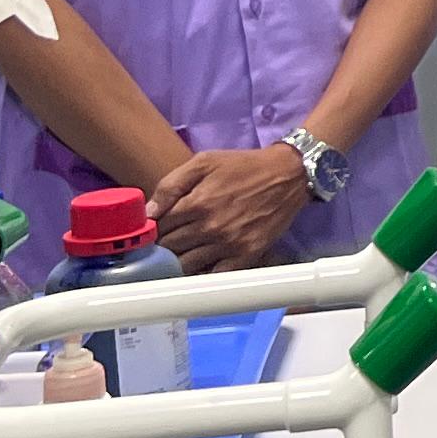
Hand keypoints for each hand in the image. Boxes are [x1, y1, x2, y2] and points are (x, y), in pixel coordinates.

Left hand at [148, 143, 313, 273]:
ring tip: (176, 258)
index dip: (153, 230)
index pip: (159, 227)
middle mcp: (210, 227)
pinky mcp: (246, 255)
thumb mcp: (204, 161)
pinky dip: (203, 276)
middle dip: (162, 247)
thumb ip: (170, 184)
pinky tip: (198, 270)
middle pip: (170, 249)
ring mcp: (229, 244)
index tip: (152, 232)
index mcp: (196, 202)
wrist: (288, 174)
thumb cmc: (243, 166)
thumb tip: (147, 213)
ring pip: (187, 266)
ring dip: (177, 264)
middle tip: (161, 246)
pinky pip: (216, 276)